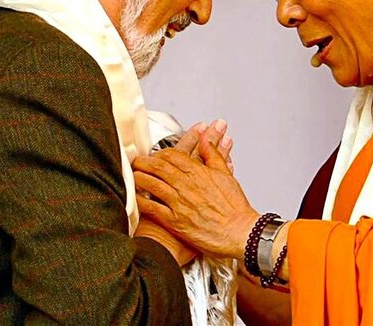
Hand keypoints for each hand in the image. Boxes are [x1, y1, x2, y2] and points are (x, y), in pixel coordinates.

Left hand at [133, 120, 257, 258]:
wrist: (240, 231)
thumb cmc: (235, 208)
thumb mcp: (226, 175)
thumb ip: (213, 155)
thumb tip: (206, 140)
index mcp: (199, 173)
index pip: (173, 155)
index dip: (161, 153)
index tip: (155, 155)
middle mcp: (187, 186)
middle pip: (159, 167)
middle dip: (144, 162)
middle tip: (137, 162)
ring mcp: (179, 203)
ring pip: (153, 185)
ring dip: (139, 178)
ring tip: (133, 176)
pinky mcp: (175, 221)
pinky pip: (153, 208)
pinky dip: (141, 201)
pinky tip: (135, 198)